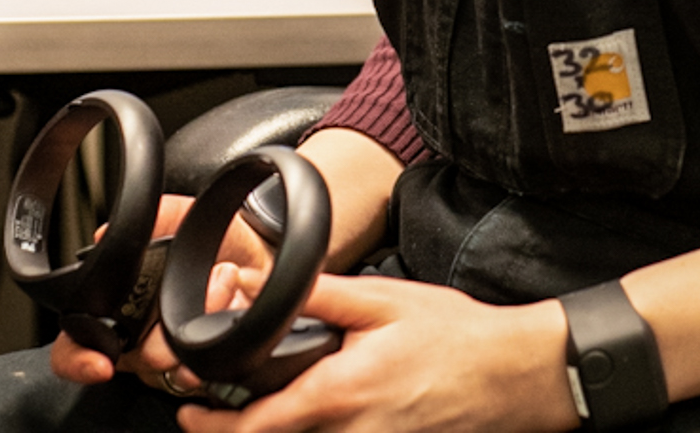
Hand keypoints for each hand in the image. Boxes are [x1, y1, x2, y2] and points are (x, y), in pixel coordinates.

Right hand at [47, 194, 272, 389]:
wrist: (269, 256)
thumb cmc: (220, 240)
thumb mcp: (185, 216)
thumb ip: (149, 217)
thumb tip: (104, 234)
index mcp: (124, 301)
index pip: (78, 341)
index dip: (78, 358)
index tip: (101, 362)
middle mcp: (141, 335)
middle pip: (128, 358)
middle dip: (157, 338)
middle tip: (184, 297)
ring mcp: (172, 355)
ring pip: (165, 367)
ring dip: (192, 332)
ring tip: (225, 285)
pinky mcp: (204, 368)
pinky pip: (197, 377)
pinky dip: (213, 355)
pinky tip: (228, 323)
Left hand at [173, 273, 577, 432]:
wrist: (511, 375)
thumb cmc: (453, 336)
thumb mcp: (382, 300)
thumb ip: (318, 294)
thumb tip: (261, 281)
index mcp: (339, 394)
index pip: (257, 425)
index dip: (214, 423)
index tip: (189, 410)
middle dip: (236, 425)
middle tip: (209, 404)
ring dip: (273, 424)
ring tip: (254, 395)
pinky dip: (310, 425)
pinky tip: (310, 400)